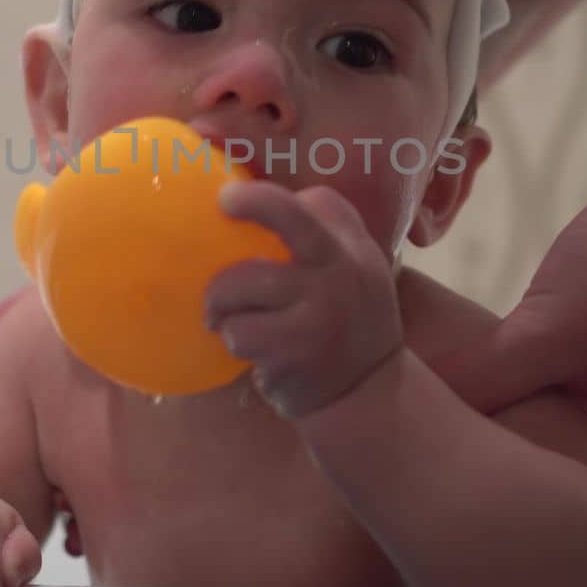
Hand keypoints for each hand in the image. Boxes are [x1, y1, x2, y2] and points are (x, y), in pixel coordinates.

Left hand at [206, 180, 402, 418]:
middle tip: (219, 214)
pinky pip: (239, 331)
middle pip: (288, 220)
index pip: (316, 205)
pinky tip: (247, 347)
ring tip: (222, 315)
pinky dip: (233, 337)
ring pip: (241, 284)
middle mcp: (341, 273)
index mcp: (351, 251)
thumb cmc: (347, 322)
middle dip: (251, 206)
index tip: (227, 196)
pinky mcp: (295, 351)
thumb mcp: (357, 271)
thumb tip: (263, 193)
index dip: (265, 196)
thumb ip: (325, 234)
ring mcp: (319, 312)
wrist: (367, 393)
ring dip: (219, 302)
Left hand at [434, 121, 586, 489]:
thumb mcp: (547, 333)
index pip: (544, 488)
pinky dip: (516, 353)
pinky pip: (553, 361)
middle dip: (487, 426)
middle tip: (414, 413)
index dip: (482, 475)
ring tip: (435, 376)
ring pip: (543, 398)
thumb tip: (397, 405)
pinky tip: (474, 340)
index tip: (420, 453)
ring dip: (498, 384)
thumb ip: (479, 378)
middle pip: (543, 445)